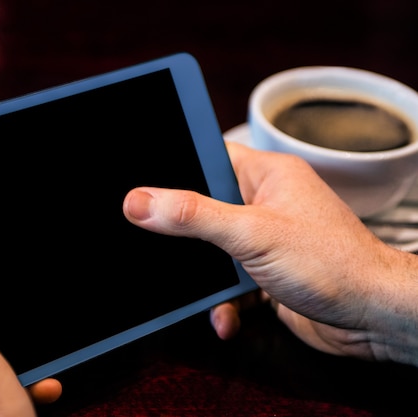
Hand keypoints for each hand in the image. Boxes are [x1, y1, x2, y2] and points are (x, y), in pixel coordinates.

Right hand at [122, 142, 417, 365]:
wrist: (373, 318)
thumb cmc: (333, 263)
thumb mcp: (251, 233)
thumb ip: (192, 216)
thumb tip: (140, 201)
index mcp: (267, 175)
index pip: (210, 157)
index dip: (177, 168)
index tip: (144, 185)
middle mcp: (265, 204)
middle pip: (204, 209)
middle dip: (186, 236)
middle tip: (163, 246)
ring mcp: (266, 241)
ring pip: (213, 252)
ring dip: (206, 279)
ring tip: (204, 292)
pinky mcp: (266, 275)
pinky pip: (229, 284)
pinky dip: (223, 304)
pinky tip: (226, 317)